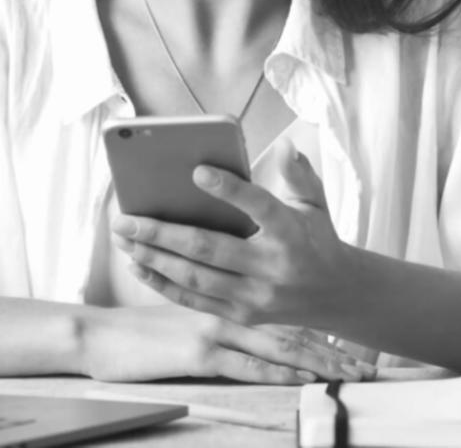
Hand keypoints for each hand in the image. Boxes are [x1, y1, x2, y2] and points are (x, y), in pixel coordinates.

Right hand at [80, 304, 373, 383]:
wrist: (98, 336)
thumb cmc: (137, 334)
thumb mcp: (181, 321)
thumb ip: (213, 320)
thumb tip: (242, 332)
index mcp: (225, 303)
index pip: (280, 319)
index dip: (317, 333)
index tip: (348, 350)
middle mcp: (227, 312)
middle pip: (291, 333)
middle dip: (330, 352)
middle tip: (366, 368)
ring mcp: (215, 331)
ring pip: (278, 347)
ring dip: (317, 362)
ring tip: (349, 376)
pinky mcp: (200, 354)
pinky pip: (248, 365)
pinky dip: (278, 373)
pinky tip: (301, 379)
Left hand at [112, 138, 359, 331]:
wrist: (336, 295)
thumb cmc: (317, 239)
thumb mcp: (316, 202)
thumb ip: (299, 173)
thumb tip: (285, 145)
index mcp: (291, 232)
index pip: (259, 206)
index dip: (229, 189)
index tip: (197, 171)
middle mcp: (272, 267)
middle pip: (209, 248)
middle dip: (162, 233)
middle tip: (126, 219)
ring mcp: (255, 296)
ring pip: (195, 278)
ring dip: (153, 259)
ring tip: (124, 241)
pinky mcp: (242, 315)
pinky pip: (196, 301)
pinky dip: (164, 285)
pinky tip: (139, 267)